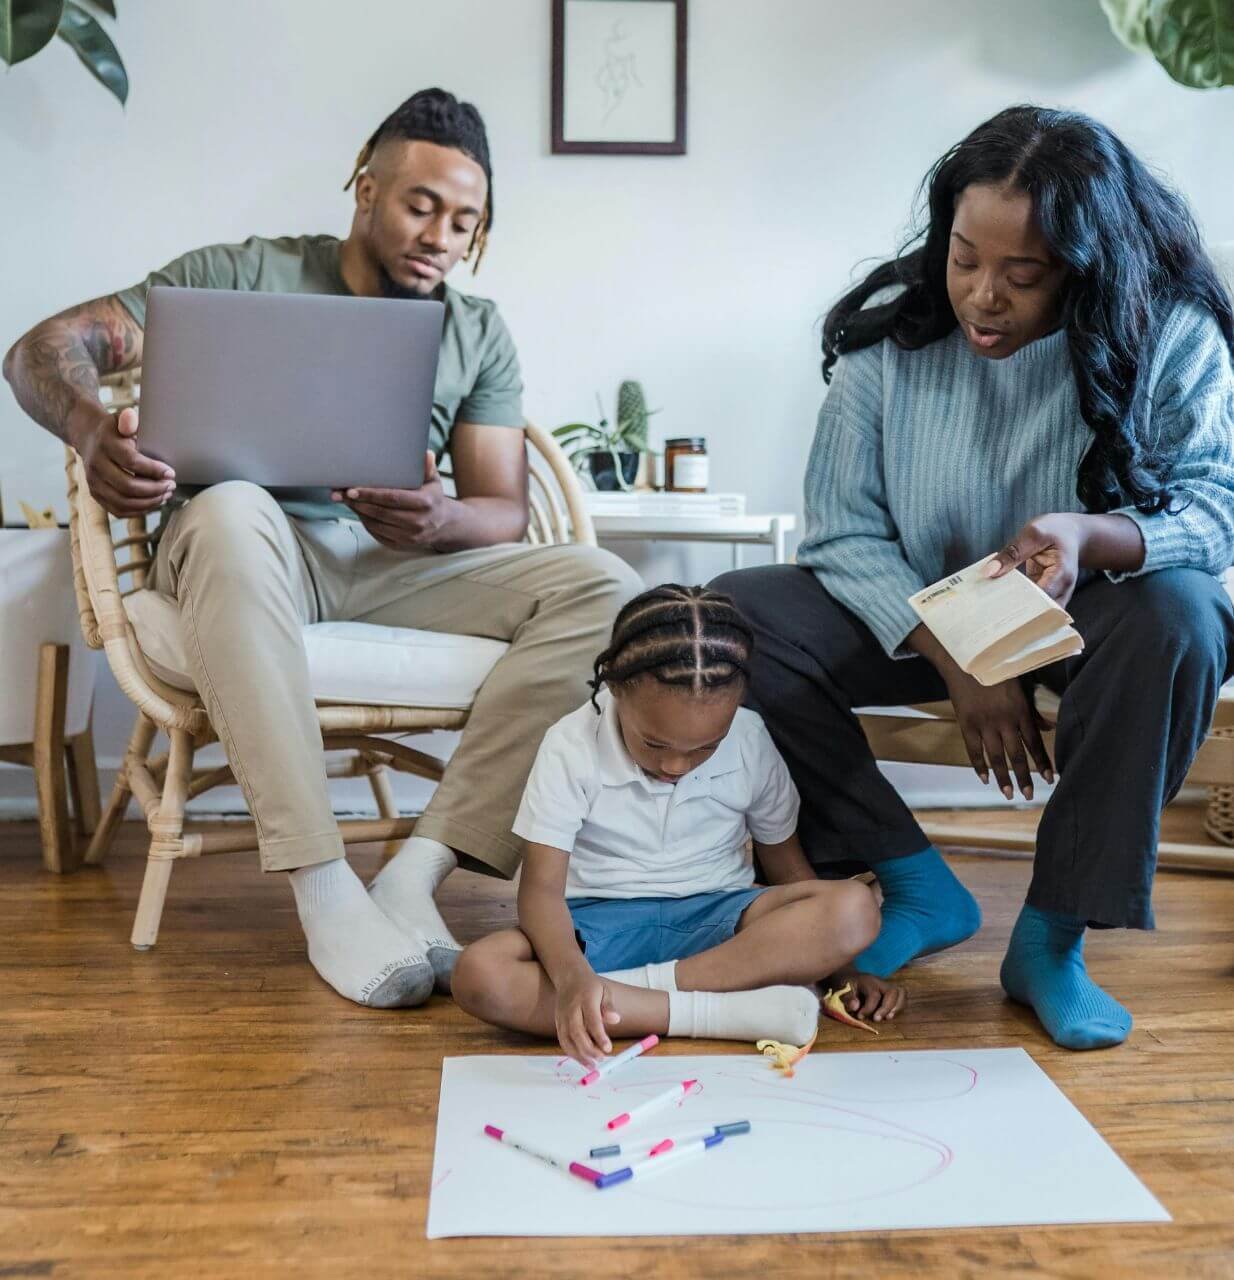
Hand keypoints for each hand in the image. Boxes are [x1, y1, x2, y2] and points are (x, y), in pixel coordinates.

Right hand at [74, 406, 175, 517]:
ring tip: (166, 495)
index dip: (154, 470)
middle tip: (171, 485)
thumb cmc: (114, 430)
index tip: (171, 472)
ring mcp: (93, 482)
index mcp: (105, 445)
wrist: (89, 438)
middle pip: (128, 486)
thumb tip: (131, 416)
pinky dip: (139, 510)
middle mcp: (96, 465)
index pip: (131, 462)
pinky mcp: (96, 495)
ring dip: (149, 502)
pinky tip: (153, 502)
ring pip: (123, 502)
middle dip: (154, 489)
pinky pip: (118, 510)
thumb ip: (128, 420)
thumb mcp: (120, 420)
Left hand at [332, 450, 451, 549]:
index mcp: (425, 503)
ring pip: (376, 524)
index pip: (392, 498)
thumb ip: (427, 468)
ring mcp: (409, 536)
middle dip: (357, 502)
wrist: (444, 525)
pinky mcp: (401, 545)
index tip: (352, 489)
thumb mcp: (433, 481)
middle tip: (339, 493)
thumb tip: (426, 454)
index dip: (370, 494)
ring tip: (345, 500)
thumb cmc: (433, 497)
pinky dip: (365, 522)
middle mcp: (418, 522)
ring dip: (358, 512)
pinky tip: (358, 511)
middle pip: (380, 512)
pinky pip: (377, 534)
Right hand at [554, 968, 620, 1067]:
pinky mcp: (558, 1023)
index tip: (608, 1049)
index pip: (592, 1020)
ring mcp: (562, 1017)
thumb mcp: (604, 991)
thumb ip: (609, 1006)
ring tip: (593, 1065)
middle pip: (577, 1032)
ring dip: (579, 1055)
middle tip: (602, 1058)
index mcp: (585, 999)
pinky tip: (583, 1060)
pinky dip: (571, 1053)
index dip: (599, 1036)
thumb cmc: (591, 986)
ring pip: (567, 1040)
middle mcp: (571, 1009)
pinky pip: (563, 1041)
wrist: (569, 978)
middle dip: (589, 1049)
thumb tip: (616, 1020)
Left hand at [832, 970, 906, 1022]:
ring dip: (897, 1007)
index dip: (868, 1008)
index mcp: (867, 981)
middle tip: (877, 1019)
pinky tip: (891, 1015)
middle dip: (886, 1008)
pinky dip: (900, 1006)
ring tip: (888, 1017)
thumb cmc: (847, 985)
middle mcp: (880, 981)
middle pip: (892, 992)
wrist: (850, 976)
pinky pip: (902, 996)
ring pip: (901, 992)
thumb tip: (855, 1007)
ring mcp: (887, 985)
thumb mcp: (843, 990)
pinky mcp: (892, 990)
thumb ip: (848, 998)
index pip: (874, 995)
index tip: (860, 1016)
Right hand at [945, 666, 1053, 799]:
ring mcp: (984, 723)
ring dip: (1003, 777)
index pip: (1034, 743)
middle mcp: (1004, 720)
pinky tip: (984, 778)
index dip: (1042, 762)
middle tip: (1029, 795)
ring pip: (996, 756)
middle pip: (1017, 755)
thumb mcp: (1020, 685)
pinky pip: (973, 750)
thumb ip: (1032, 709)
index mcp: (1020, 710)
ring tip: (1009, 793)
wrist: (965, 660)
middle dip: (1024, 777)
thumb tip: (1049, 727)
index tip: (1049, 779)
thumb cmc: (996, 669)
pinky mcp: (966, 723)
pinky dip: (979, 765)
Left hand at [985, 513, 1084, 606]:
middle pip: (1038, 611)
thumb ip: (1012, 553)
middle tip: (987, 613)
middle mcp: (1061, 590)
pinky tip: (997, 602)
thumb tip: (987, 572)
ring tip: (989, 611)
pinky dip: (1015, 603)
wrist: (1070, 532)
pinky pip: (1030, 604)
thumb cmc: (1054, 531)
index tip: (995, 607)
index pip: (1041, 600)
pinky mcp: (1044, 594)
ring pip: (1034, 612)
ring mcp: (1054, 594)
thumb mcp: (1032, 534)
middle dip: (1014, 614)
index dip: (1019, 605)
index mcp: (1062, 575)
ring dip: (1014, 611)